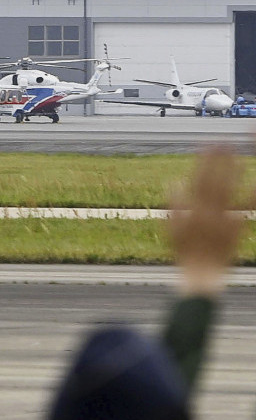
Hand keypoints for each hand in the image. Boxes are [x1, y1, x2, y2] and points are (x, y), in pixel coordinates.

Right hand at [169, 145, 252, 297]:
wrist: (202, 276)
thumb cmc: (185, 254)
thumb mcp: (172, 231)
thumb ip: (174, 207)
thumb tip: (174, 183)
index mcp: (192, 212)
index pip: (198, 180)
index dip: (203, 162)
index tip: (207, 146)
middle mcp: (207, 214)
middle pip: (214, 182)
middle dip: (219, 162)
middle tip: (224, 143)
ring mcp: (223, 221)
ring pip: (228, 192)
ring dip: (233, 174)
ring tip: (239, 157)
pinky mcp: (236, 229)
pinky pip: (244, 210)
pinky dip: (249, 197)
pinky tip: (254, 186)